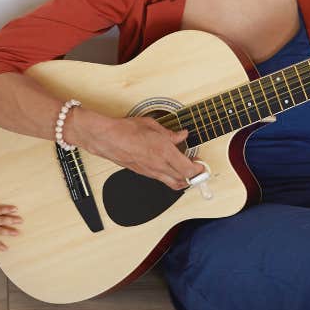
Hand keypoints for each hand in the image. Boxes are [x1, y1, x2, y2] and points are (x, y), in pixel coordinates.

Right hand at [77, 113, 202, 190]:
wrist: (107, 139)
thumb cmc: (126, 130)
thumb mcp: (152, 125)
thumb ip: (170, 133)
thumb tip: (181, 135)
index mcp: (163, 150)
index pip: (188, 169)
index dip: (199, 170)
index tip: (202, 165)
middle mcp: (158, 164)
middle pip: (183, 181)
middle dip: (194, 177)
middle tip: (198, 168)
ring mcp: (150, 172)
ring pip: (173, 184)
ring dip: (183, 180)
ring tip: (186, 170)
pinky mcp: (143, 174)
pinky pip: (162, 180)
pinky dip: (170, 177)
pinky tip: (170, 167)